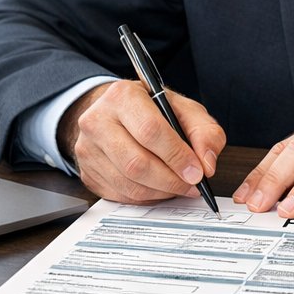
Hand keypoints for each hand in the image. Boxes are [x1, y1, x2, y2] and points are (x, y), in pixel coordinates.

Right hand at [58, 79, 225, 204]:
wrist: (115, 113)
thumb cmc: (151, 110)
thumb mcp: (183, 109)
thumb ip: (204, 131)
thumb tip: (207, 163)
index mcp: (122, 96)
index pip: (150, 130)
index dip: (176, 155)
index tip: (197, 171)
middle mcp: (98, 120)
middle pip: (136, 162)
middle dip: (171, 179)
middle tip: (192, 184)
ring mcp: (88, 148)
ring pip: (129, 183)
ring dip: (161, 191)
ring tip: (179, 186)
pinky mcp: (87, 172)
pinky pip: (120, 194)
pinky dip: (146, 197)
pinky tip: (160, 188)